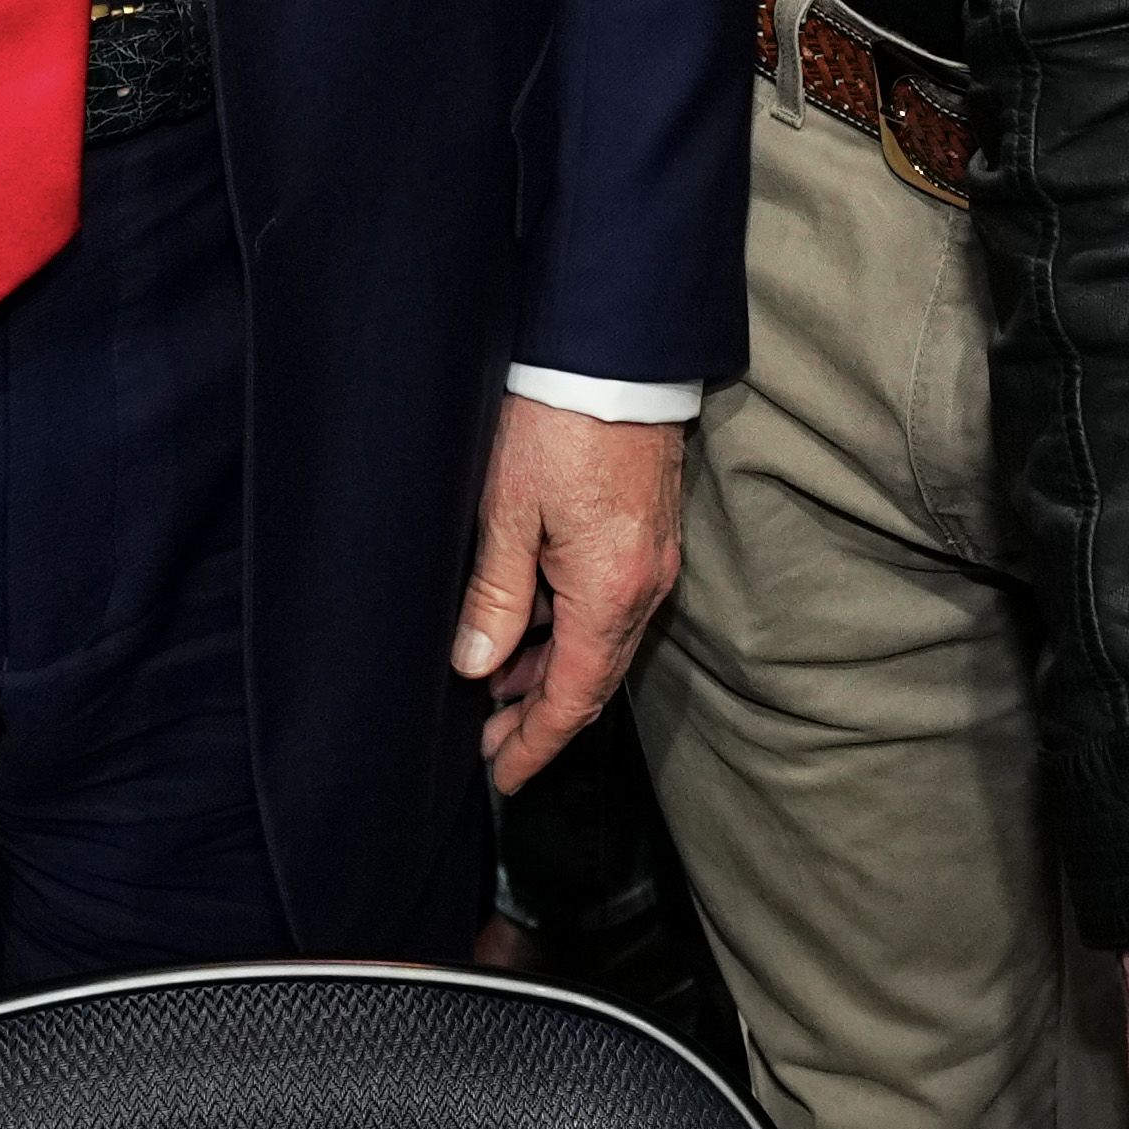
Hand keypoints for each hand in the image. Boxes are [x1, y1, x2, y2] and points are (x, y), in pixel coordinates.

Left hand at [455, 397, 683, 789]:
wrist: (613, 352)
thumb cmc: (556, 422)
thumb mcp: (506, 512)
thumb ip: (494, 596)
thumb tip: (475, 665)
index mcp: (610, 592)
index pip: (574, 696)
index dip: (536, 743)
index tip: (504, 775)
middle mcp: (644, 585)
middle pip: (594, 677)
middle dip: (540, 716)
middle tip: (490, 742)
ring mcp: (652, 558)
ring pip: (602, 641)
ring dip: (552, 671)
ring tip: (497, 688)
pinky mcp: (648, 531)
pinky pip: (610, 605)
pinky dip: (570, 630)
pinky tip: (531, 627)